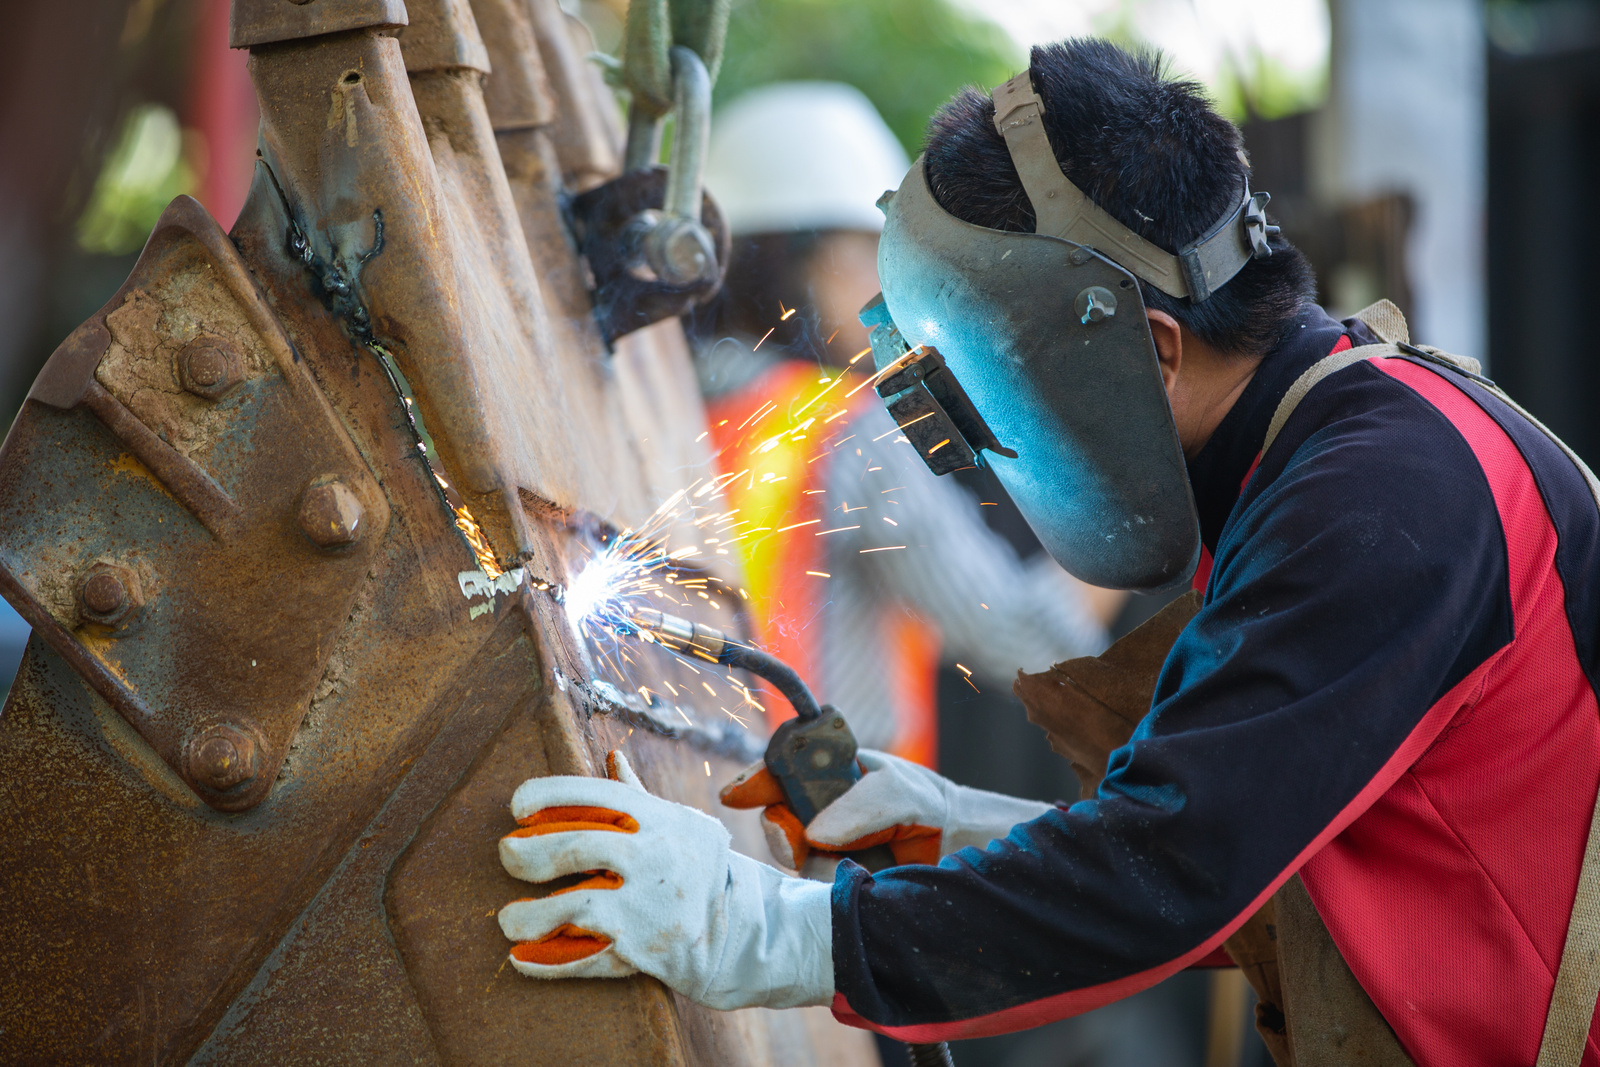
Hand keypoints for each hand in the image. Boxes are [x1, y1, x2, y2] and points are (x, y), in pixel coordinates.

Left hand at [497, 751, 833, 1009]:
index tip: (517, 806)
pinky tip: (521, 960)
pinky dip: (548, 962)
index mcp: (659, 820)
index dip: (549, 795)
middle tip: (507, 856)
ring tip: (507, 920)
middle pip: (579, 847)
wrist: (744, 932)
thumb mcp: (679, 824)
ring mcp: (650, 904)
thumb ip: (638, 795)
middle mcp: (655, 856)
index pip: (597, 794)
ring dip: (531, 916)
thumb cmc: (700, 869)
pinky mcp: (646, 949)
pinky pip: (588, 957)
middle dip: (531, 853)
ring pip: (577, 906)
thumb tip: (612, 756)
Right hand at [720, 749, 1053, 869]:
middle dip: (782, 831)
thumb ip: (858, 807)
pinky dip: (828, 890)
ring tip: (859, 862)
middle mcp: (820, 813)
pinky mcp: (835, 885)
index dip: (754, 782)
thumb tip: (814, 833)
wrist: (964, 852)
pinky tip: (857, 882)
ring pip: (795, 861)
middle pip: (777, 821)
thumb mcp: (898, 793)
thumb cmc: (929, 807)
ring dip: (816, 865)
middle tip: (797, 840)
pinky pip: (814, 890)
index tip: (735, 794)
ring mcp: (826, 850)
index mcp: (829, 776)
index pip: (779, 773)